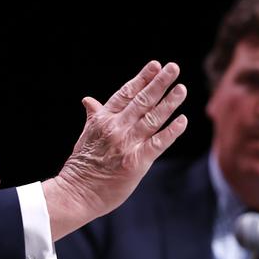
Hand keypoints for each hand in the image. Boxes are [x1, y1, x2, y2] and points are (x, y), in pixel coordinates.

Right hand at [43, 61, 187, 239]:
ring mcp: (126, 144)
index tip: (155, 65)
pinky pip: (158, 143)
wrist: (76, 193)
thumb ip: (94, 116)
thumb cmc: (81, 166)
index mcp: (102, 120)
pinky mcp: (136, 162)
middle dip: (159, 83)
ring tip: (181, 88)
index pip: (125, 93)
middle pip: (142, 101)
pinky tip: (182, 120)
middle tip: (173, 68)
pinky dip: (171, 131)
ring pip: (152, 118)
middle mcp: (116, 128)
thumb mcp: (85, 135)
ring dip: (169, 102)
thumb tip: (88, 100)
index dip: (142, 78)